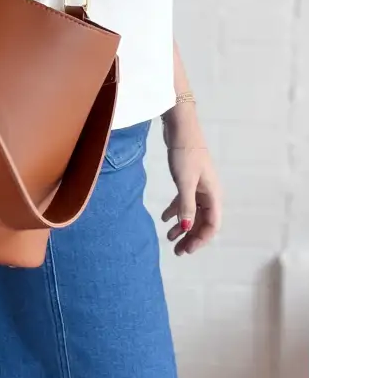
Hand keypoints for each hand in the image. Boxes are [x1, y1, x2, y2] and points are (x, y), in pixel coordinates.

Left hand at [160, 104, 221, 256]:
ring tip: (168, 238)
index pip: (212, 224)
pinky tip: (164, 218)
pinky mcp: (188, 179)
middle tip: (176, 251)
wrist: (180, 127)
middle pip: (202, 220)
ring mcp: (199, 185)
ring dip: (182, 226)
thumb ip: (186, 205)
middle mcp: (209, 192)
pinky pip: (184, 200)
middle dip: (190, 236)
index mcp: (213, 194)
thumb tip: (185, 229)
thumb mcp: (184, 181)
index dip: (201, 239)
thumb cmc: (185, 153)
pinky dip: (175, 210)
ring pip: (192, 212)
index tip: (187, 250)